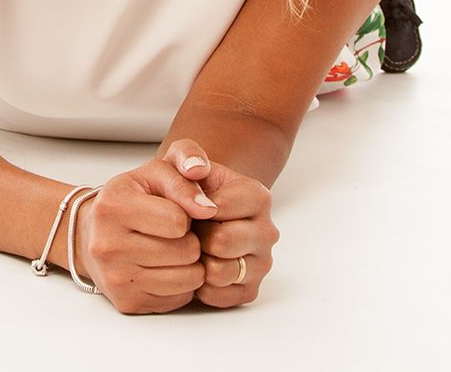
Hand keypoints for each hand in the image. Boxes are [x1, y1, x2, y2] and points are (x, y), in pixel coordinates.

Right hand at [72, 156, 218, 313]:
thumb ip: (184, 177)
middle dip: (190, 240)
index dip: (187, 215)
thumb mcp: (154, 173)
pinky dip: (181, 284)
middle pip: (186, 251)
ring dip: (190, 263)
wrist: (91, 234)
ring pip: (188, 279)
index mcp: (113, 206)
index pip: (177, 220)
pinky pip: (179, 299)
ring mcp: (116, 278)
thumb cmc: (129, 200)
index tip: (176, 211)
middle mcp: (108, 245)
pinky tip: (165, 268)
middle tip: (176, 233)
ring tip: (174, 249)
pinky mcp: (127, 302)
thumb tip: (209, 208)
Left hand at [160, 139, 278, 307]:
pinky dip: (200, 284)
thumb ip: (187, 154)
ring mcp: (262, 263)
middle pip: (222, 242)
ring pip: (221, 272)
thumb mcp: (183, 159)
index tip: (185, 205)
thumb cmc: (188, 186)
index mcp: (258, 197)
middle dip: (196, 236)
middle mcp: (267, 231)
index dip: (193, 209)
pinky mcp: (250, 290)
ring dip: (198, 261)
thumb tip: (196, 169)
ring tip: (192, 246)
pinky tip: (196, 265)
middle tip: (187, 229)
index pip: (219, 208)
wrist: (192, 212)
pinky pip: (218, 296)